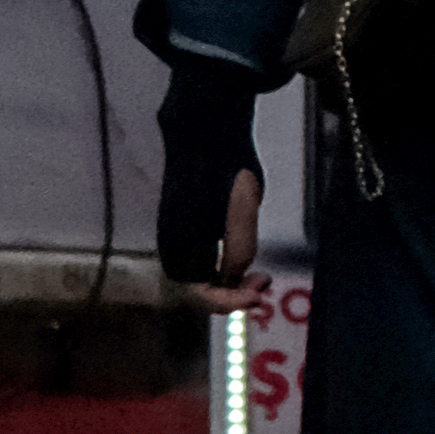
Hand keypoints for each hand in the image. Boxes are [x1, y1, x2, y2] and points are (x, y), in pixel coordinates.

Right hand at [156, 50, 269, 305]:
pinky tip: (242, 261)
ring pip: (197, 277)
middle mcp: (171, 243)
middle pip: (197, 290)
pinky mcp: (180, 227)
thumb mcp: (244, 202)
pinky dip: (219, 268)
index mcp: (181, 240)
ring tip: (258, 277)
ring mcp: (173, 236)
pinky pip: (196, 261)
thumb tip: (234, 275)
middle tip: (263, 286)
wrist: (204, 132)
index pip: (199, 292)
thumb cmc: (226, 162)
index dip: (228, 302)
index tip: (258, 296)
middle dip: (230, 295)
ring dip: (226, 283)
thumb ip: (240, 243)